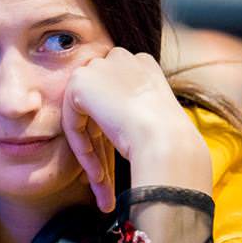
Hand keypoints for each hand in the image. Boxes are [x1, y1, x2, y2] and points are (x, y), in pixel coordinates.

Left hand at [61, 47, 212, 211]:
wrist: (166, 141)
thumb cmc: (169, 139)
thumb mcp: (151, 117)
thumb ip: (130, 110)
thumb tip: (113, 124)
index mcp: (141, 64)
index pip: (116, 98)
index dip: (113, 133)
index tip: (118, 163)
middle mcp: (120, 58)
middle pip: (98, 106)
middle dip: (99, 145)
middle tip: (105, 180)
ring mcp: (99, 66)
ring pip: (84, 117)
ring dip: (91, 152)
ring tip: (102, 185)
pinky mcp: (80, 82)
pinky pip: (72, 122)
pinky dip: (82, 149)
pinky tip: (96, 173)